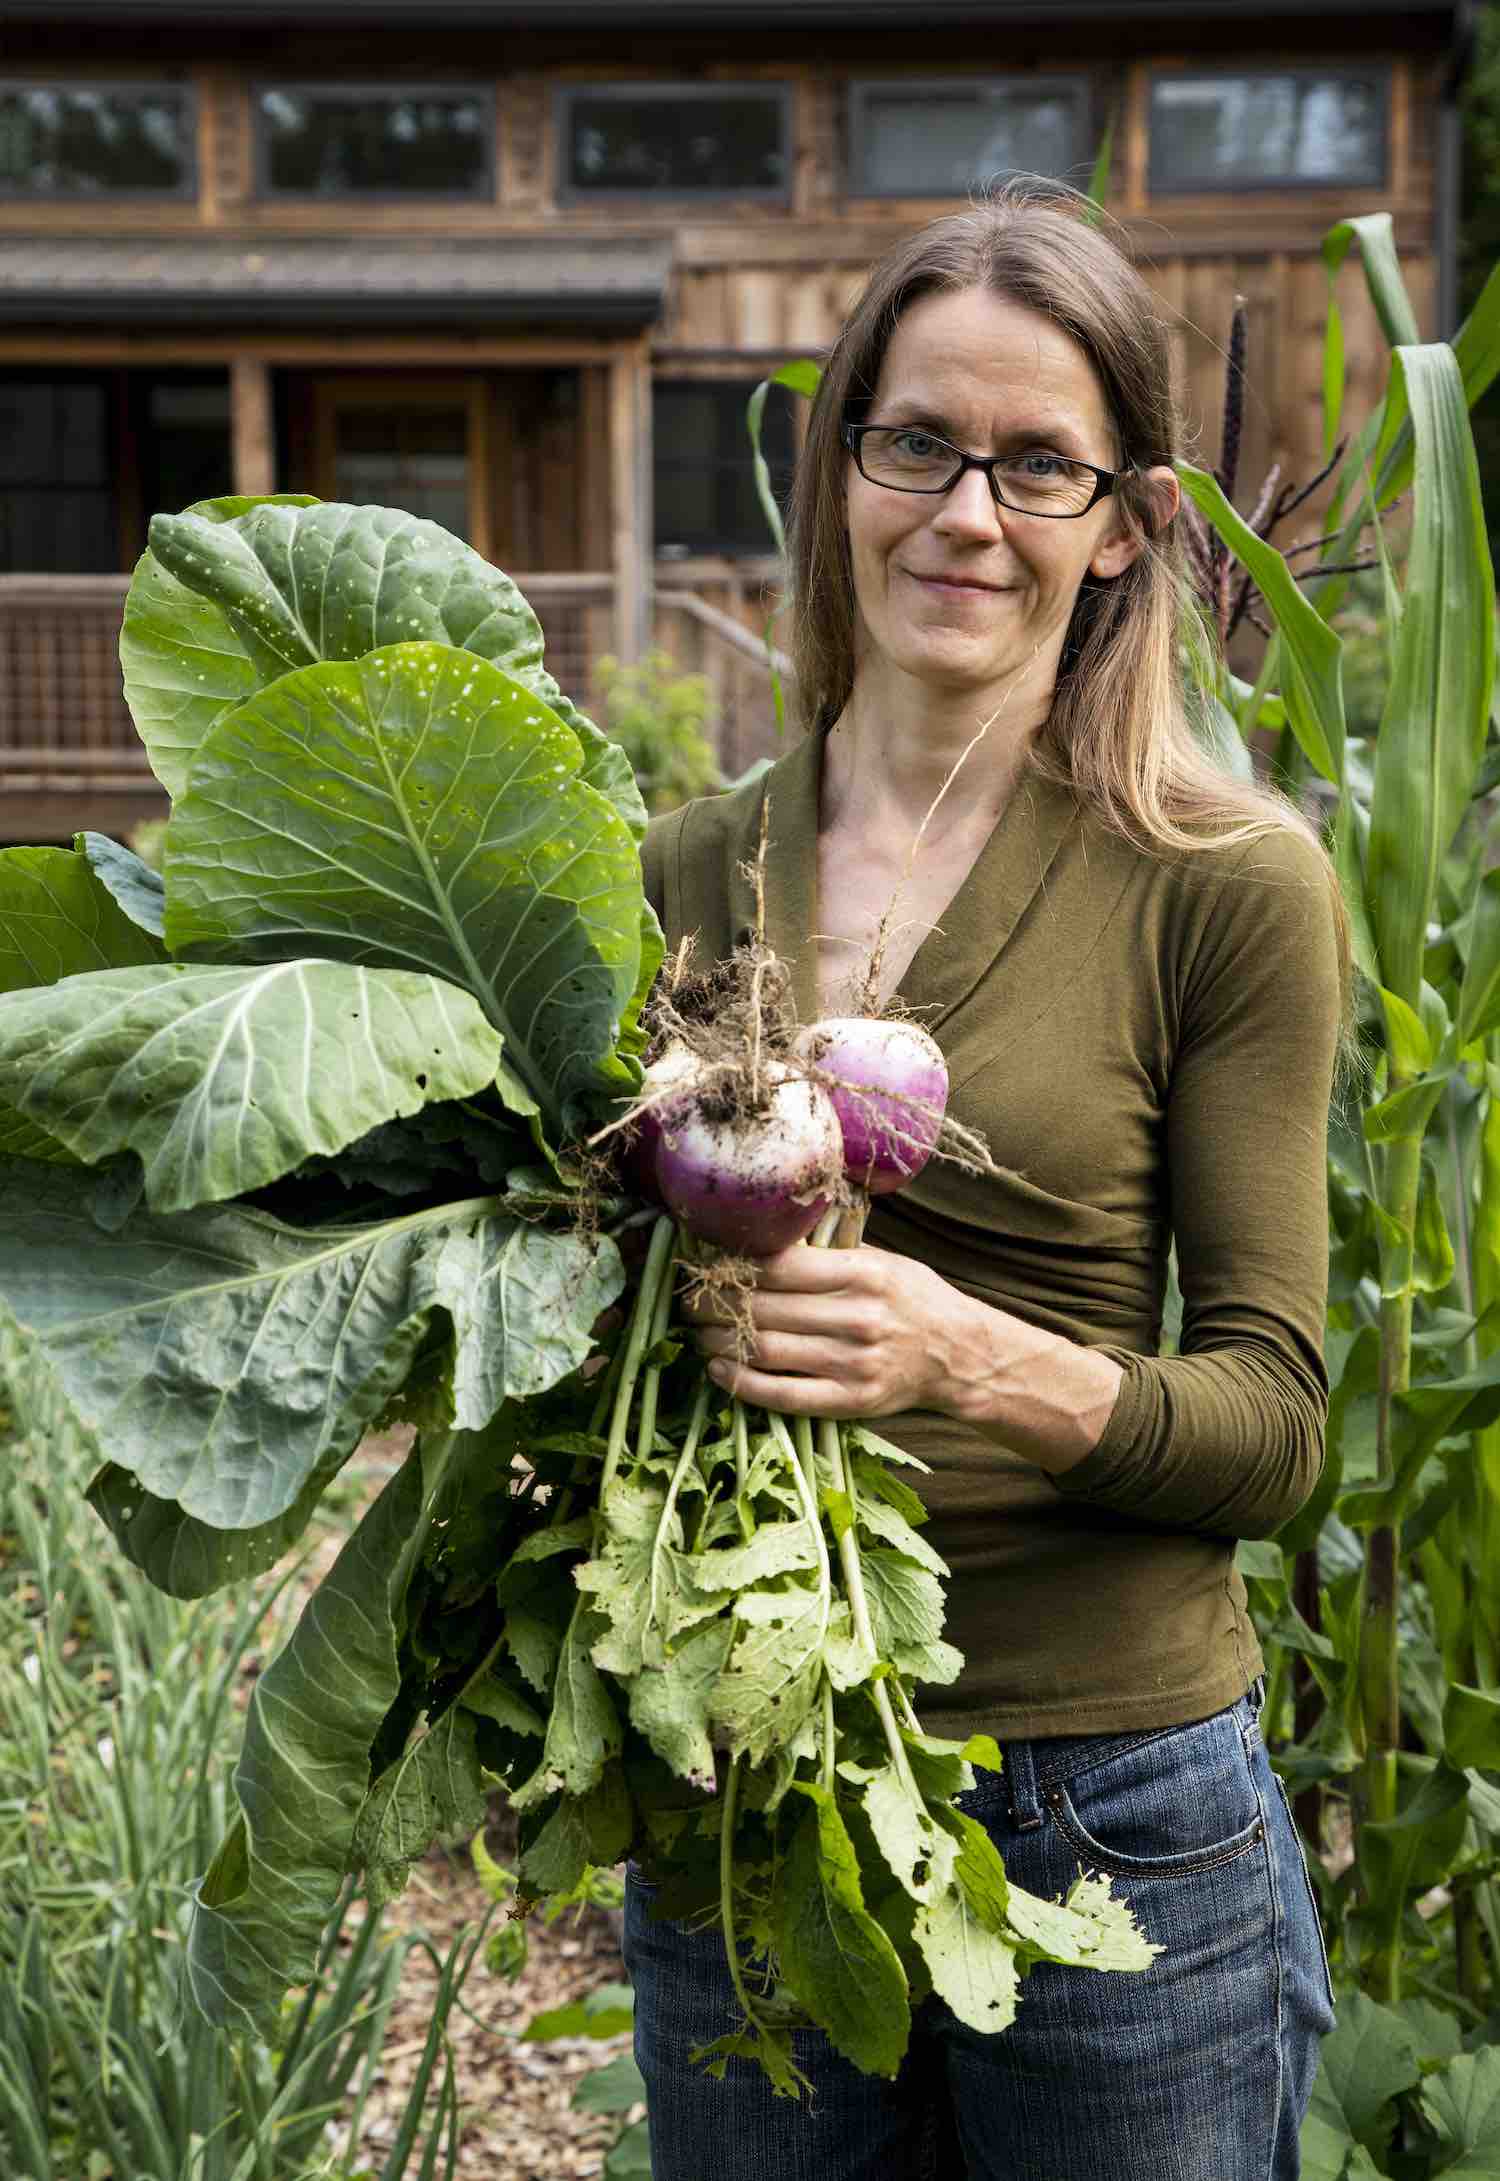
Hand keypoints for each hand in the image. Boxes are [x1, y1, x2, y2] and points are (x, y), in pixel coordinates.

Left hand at [682, 1241, 969, 1418]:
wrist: (959, 1355)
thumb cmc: (912, 1300)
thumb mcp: (882, 1260)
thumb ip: (828, 1252)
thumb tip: (762, 1237)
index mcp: (863, 1273)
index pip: (777, 1266)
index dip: (731, 1265)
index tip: (705, 1265)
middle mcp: (857, 1317)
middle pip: (762, 1308)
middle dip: (713, 1304)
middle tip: (688, 1301)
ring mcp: (853, 1362)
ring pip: (764, 1350)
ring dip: (717, 1342)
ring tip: (696, 1333)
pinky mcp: (849, 1400)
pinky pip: (781, 1394)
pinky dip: (740, 1383)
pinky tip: (717, 1369)